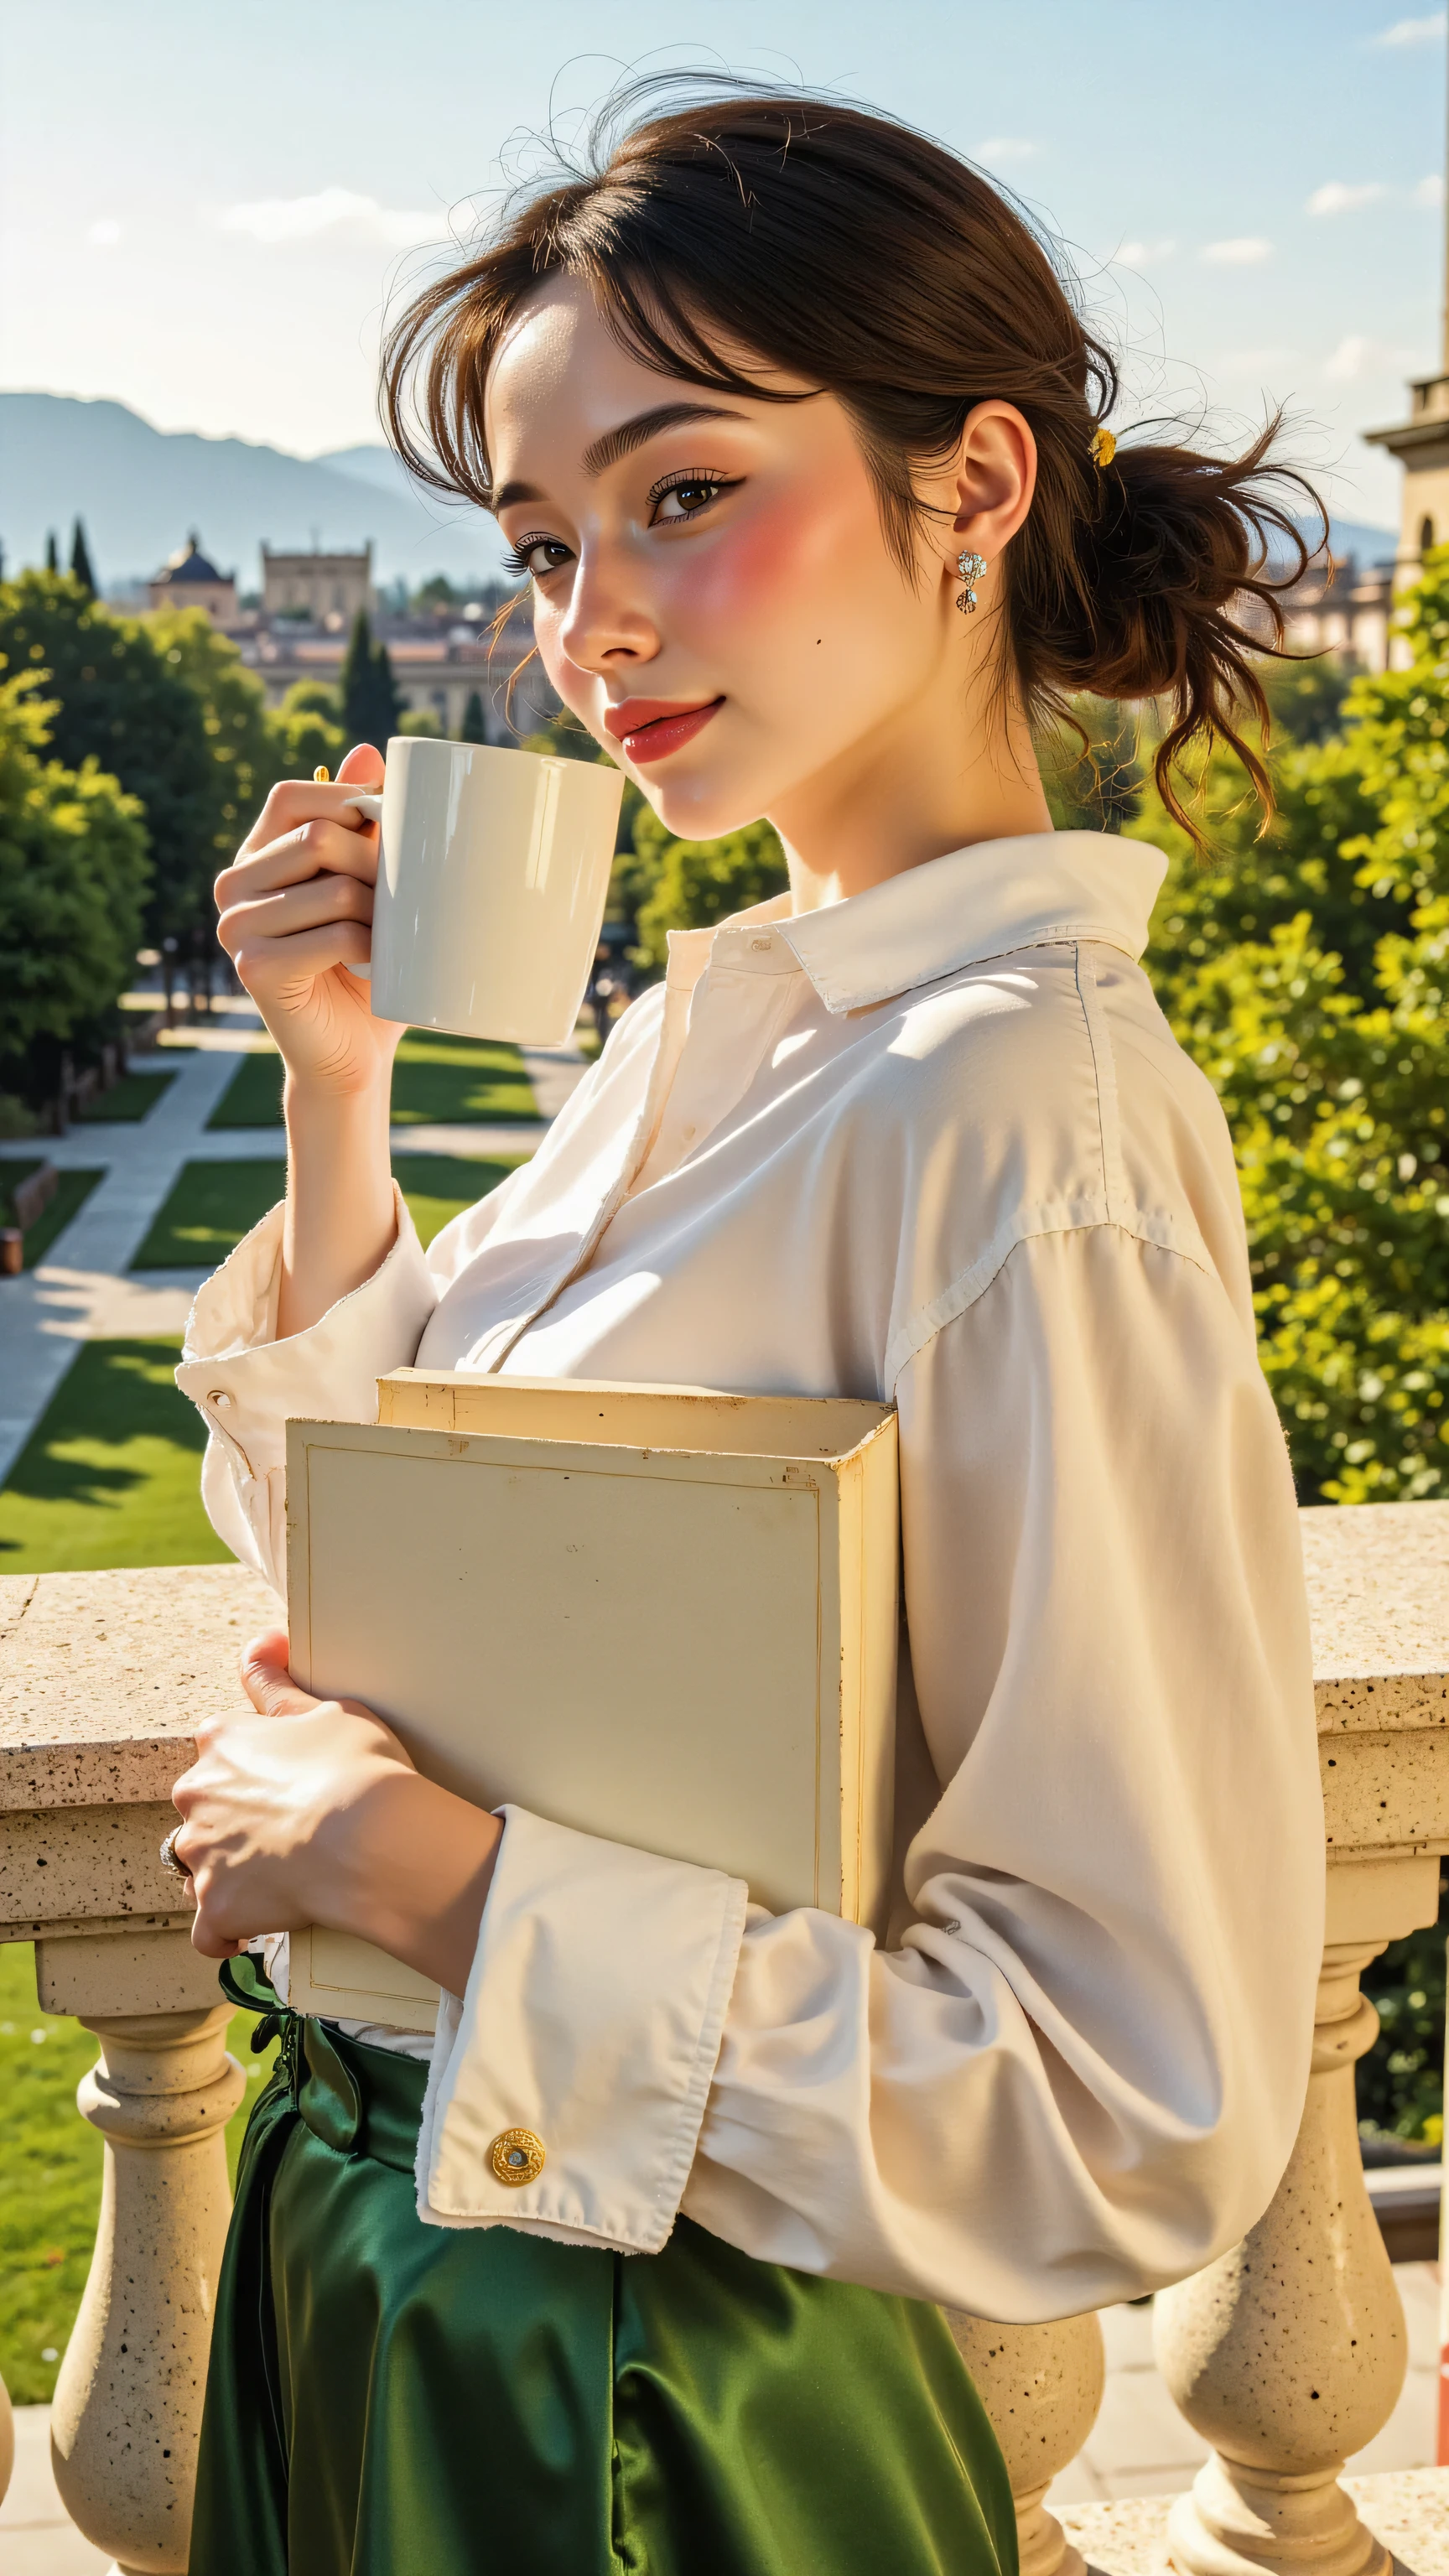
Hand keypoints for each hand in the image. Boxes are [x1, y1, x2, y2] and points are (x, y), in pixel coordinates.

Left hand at [171, 1629, 501, 1989]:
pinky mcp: (217, 1908)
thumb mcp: (326, 1707)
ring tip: (278, 1877)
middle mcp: (196, 1796)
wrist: (368, 1839)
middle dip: (233, 1821)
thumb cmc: (356, 1767)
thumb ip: (280, 1682)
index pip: (218, 1752)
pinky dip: (226, 1929)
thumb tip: (261, 1642)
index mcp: (220, 1742)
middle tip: (289, 1830)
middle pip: (202, 1811)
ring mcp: (202, 1856)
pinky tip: (251, 1928)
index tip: (282, 1783)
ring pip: (199, 1866)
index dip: (252, 1769)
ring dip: (227, 1872)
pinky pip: (209, 1929)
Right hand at [215, 742, 403, 1104]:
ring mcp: (236, 927)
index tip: (393, 833)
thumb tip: (367, 749)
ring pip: (334, 888)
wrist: (353, 1056)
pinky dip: (374, 951)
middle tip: (405, 902)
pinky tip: (379, 969)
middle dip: (377, 865)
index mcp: (254, 857)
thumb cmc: (370, 967)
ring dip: (381, 913)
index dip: (347, 803)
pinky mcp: (255, 968)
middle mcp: (232, 886)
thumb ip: (361, 825)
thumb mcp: (372, 887)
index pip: (291, 797)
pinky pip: (335, 936)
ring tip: (392, 941)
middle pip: (318, 838)